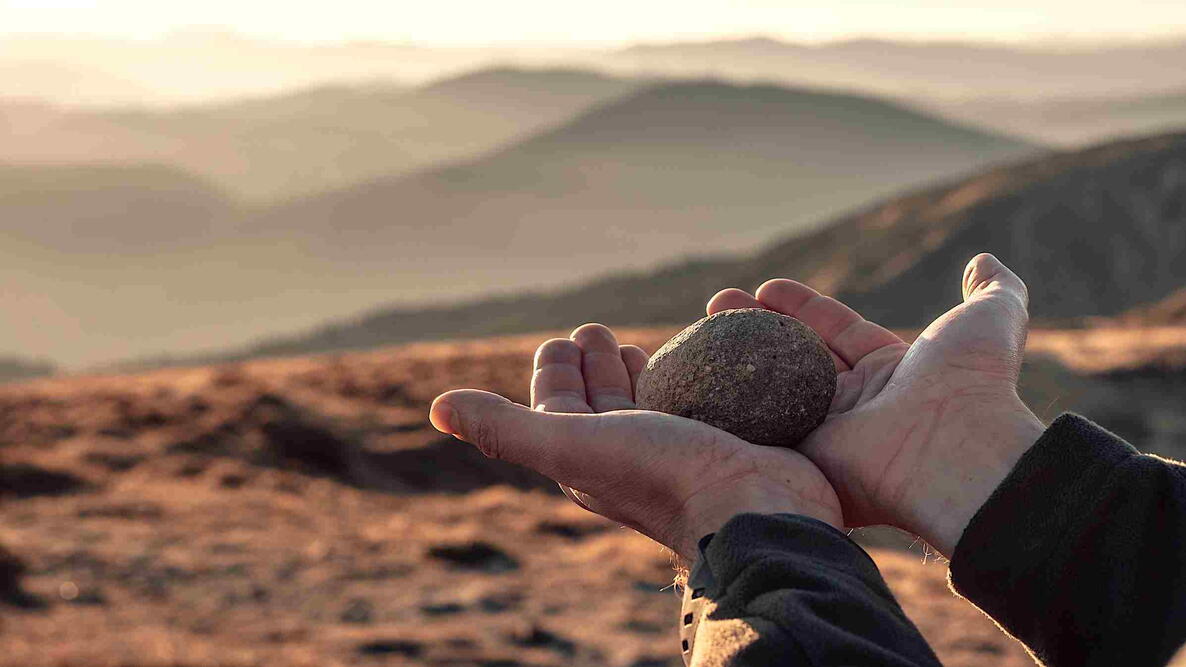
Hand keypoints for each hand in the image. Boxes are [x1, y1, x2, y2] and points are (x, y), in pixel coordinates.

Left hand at [429, 324, 842, 559]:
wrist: (754, 512)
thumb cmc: (660, 477)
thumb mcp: (570, 447)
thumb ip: (505, 428)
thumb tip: (435, 407)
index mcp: (589, 456)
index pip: (561, 405)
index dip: (556, 372)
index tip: (563, 339)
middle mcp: (630, 454)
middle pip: (602, 402)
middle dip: (596, 366)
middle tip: (594, 332)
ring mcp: (679, 448)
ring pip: (650, 401)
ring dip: (640, 370)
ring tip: (637, 345)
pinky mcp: (721, 438)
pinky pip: (696, 400)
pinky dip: (690, 375)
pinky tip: (701, 359)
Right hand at [708, 253, 1044, 555]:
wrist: (956, 449)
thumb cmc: (972, 382)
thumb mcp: (990, 319)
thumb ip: (992, 288)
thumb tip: (982, 261)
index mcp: (894, 373)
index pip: (837, 332)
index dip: (802, 308)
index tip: (766, 287)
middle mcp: (858, 406)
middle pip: (797, 359)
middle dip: (758, 328)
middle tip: (719, 303)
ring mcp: (828, 436)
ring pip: (774, 390)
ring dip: (738, 358)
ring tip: (701, 323)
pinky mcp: (805, 460)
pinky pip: (762, 427)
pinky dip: (732, 402)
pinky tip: (700, 368)